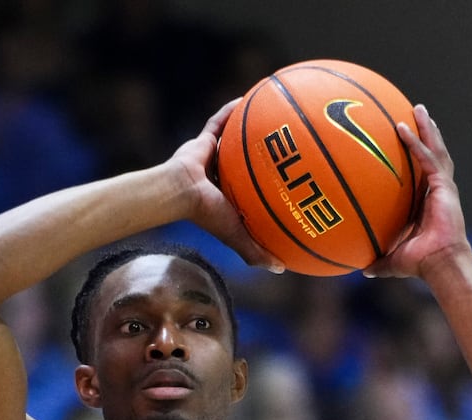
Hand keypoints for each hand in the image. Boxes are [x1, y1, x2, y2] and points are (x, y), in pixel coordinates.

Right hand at [168, 99, 284, 271]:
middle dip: (265, 153)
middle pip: (247, 162)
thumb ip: (255, 251)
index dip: (269, 186)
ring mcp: (212, 157)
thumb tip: (281, 269)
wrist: (178, 193)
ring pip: (234, 139)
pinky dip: (232, 111)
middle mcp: (223, 175)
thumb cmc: (206, 215)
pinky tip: (250, 98)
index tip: (293, 180)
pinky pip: (219, 122)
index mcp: (231, 197)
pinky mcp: (202, 140)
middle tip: (289, 145)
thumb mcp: (236, 234)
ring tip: (273, 114)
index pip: (254, 191)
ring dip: (250, 127)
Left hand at [363, 105, 470, 280]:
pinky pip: (427, 158)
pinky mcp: (443, 186)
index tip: (407, 143)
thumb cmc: (420, 264)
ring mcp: (443, 187)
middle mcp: (437, 190)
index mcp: (428, 203)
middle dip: (426, 132)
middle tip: (417, 113)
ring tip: (418, 109)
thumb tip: (362, 270)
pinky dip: (415, 142)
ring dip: (426, 128)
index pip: (422, 173)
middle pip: (432, 154)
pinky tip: (403, 127)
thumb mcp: (392, 260)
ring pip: (435, 149)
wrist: (440, 264)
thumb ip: (378, 261)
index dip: (417, 156)